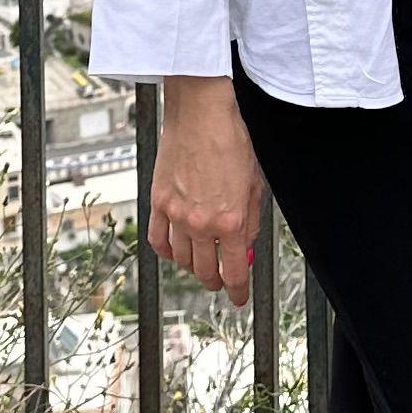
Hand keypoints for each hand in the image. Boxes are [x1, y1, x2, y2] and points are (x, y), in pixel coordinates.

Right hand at [148, 74, 265, 303]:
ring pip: (181, 260)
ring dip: (192, 267)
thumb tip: (244, 247)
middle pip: (204, 271)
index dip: (237, 291)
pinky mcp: (158, 202)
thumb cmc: (231, 141)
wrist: (200, 114)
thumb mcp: (253, 184)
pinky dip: (167, 251)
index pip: (233, 271)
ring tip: (199, 264)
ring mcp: (176, 214)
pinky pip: (158, 240)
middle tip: (220, 280)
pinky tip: (175, 250)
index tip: (238, 298)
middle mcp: (201, 223)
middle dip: (214, 281)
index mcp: (230, 221)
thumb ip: (249, 221)